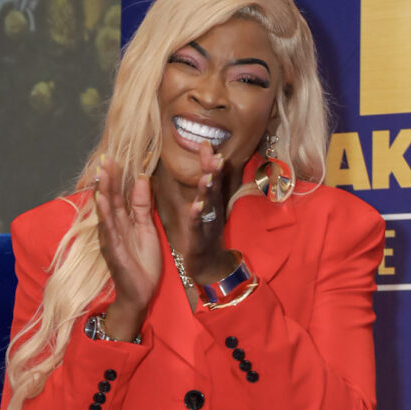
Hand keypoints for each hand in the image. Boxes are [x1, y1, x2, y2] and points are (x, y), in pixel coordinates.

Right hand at [93, 158, 162, 337]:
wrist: (139, 293)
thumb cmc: (142, 263)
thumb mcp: (147, 229)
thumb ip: (144, 206)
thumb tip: (142, 179)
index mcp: (124, 221)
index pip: (120, 193)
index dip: (119, 175)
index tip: (119, 154)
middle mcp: (114, 227)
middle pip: (111, 198)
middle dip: (109, 177)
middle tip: (107, 156)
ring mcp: (110, 238)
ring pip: (107, 211)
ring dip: (104, 191)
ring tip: (102, 172)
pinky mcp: (112, 251)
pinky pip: (108, 230)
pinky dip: (105, 215)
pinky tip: (102, 201)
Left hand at [185, 142, 237, 286]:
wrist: (210, 267)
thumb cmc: (206, 235)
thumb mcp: (208, 208)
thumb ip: (209, 186)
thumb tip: (210, 161)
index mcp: (212, 202)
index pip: (213, 177)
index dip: (210, 161)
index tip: (206, 143)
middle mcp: (212, 211)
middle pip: (214, 188)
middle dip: (214, 171)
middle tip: (215, 155)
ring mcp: (207, 224)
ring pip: (208, 205)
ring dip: (207, 191)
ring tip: (206, 177)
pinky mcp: (199, 239)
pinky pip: (198, 226)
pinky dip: (197, 216)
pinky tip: (195, 207)